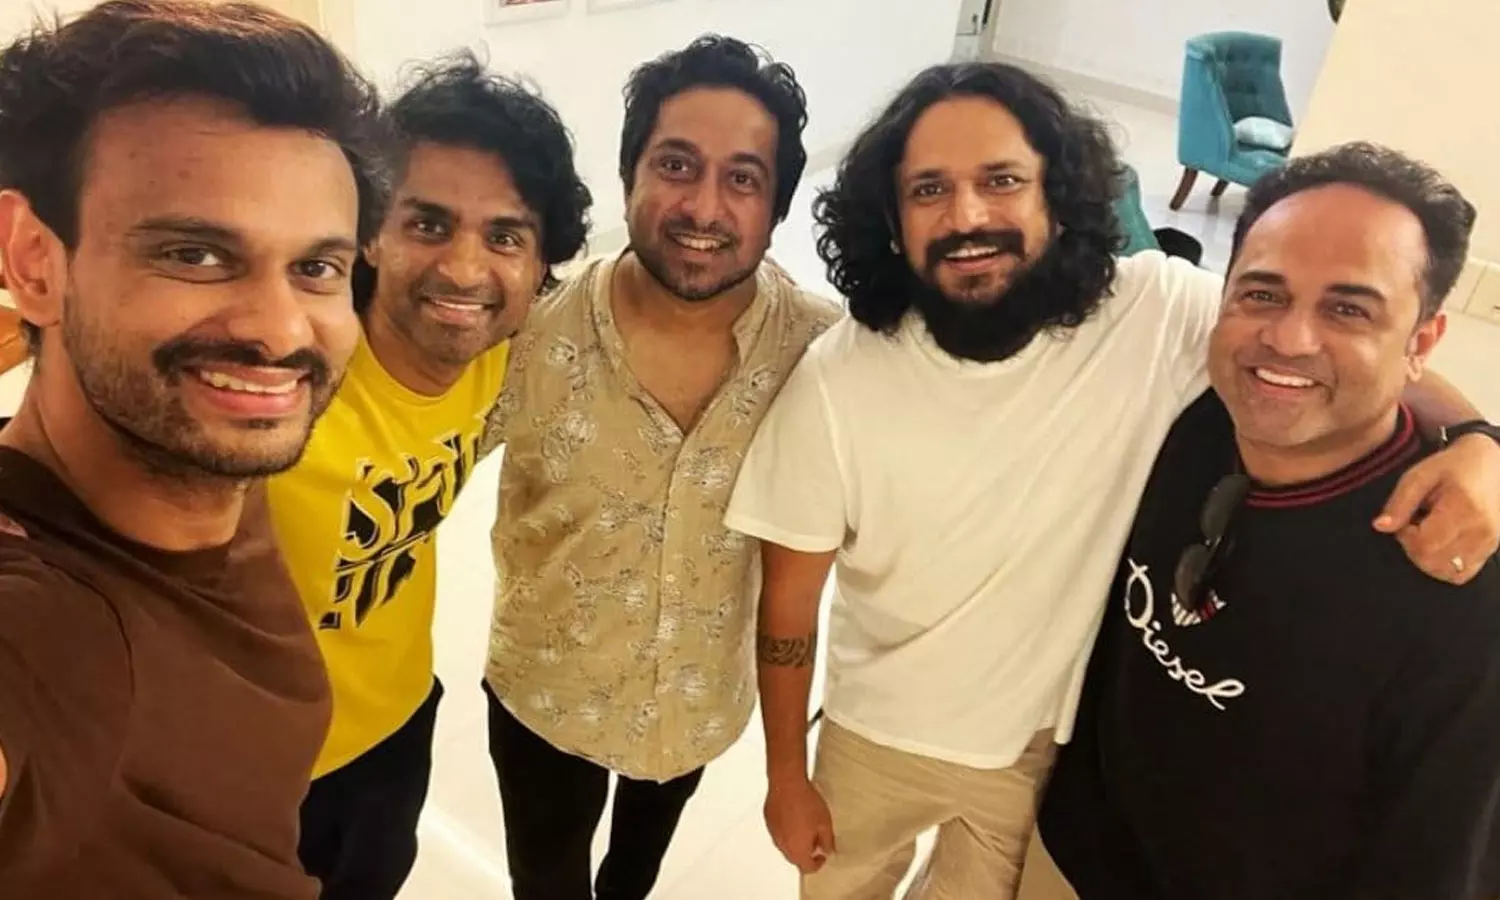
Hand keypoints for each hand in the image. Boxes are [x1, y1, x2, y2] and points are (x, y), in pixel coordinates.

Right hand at [764, 777, 835, 873]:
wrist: (787, 783)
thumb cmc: (807, 803)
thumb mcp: (825, 824)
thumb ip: (827, 842)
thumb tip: (827, 851)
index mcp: (797, 850)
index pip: (807, 868)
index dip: (817, 864)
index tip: (823, 854)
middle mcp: (783, 845)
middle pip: (795, 859)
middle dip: (806, 854)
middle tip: (816, 840)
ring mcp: (773, 833)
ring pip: (786, 845)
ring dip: (796, 842)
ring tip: (806, 826)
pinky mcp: (769, 821)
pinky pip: (779, 832)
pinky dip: (787, 830)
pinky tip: (795, 816)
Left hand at [1376, 433, 1499, 584]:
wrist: (1491, 465)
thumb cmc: (1451, 468)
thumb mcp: (1419, 476)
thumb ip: (1399, 503)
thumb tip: (1380, 527)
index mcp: (1464, 509)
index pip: (1424, 545)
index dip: (1405, 537)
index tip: (1405, 520)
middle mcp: (1481, 531)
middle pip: (1433, 562)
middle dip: (1413, 548)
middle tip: (1415, 525)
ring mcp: (1489, 543)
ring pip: (1446, 572)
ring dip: (1427, 559)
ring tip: (1428, 533)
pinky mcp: (1490, 550)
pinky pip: (1461, 574)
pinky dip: (1443, 565)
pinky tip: (1440, 544)